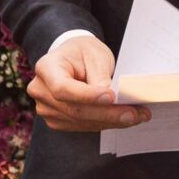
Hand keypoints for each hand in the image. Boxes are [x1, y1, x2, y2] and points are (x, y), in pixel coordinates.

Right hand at [28, 34, 151, 131]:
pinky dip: (105, 123)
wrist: (74, 58)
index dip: (87, 96)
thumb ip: (100, 76)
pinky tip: (123, 118)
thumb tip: (111, 100)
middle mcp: (41, 90)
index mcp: (46, 67)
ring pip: (81, 121)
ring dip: (111, 121)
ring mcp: (47, 108)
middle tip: (135, 113)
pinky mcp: (58, 120)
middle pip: (74, 109)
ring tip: (137, 115)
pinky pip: (82, 126)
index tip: (111, 96)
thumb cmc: (83, 52)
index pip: (63, 88)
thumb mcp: (95, 55)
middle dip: (108, 113)